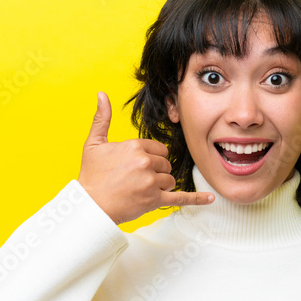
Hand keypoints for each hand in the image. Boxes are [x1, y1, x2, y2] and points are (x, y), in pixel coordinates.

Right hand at [78, 91, 213, 224]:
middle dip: (155, 171)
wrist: (90, 205)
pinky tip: (210, 197)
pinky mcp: (154, 200)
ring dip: (161, 184)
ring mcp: (151, 182)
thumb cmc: (91, 175)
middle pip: (165, 164)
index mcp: (135, 146)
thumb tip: (101, 94)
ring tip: (141, 189)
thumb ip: (101, 118)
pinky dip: (197, 199)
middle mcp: (145, 162)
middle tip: (135, 179)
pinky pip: (181, 198)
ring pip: (170, 179)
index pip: (157, 149)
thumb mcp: (94, 143)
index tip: (135, 166)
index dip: (149, 157)